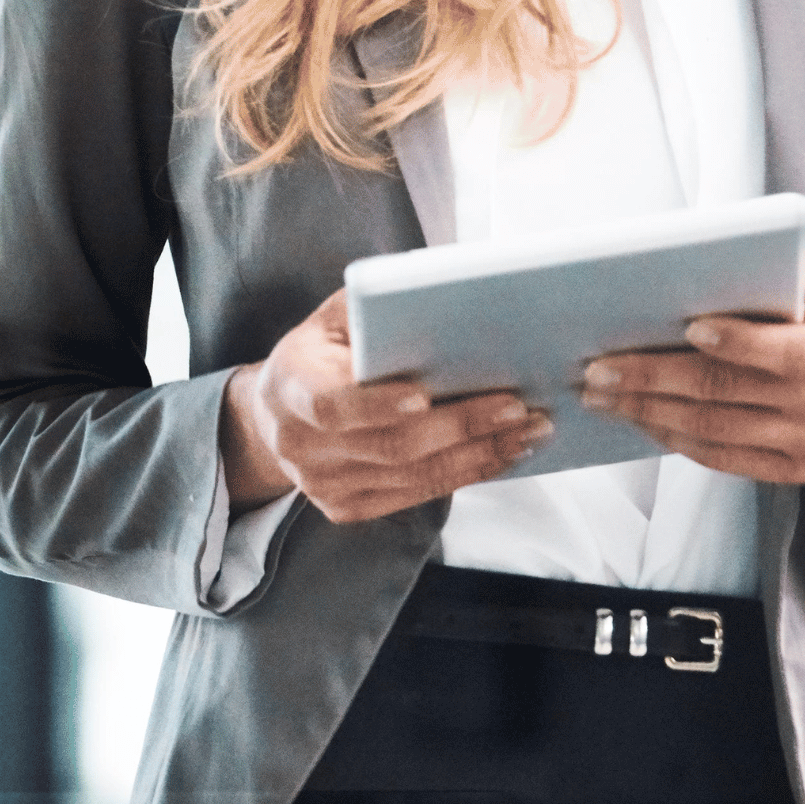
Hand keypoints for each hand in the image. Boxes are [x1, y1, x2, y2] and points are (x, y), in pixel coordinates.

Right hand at [222, 289, 551, 523]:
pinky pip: (414, 496)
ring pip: (412, 478)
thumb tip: (439, 295)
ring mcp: (322, 485)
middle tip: (518, 408)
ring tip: (528, 433)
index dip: (377, 405)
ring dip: (478, 456)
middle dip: (460, 427)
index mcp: (291, 386)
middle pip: (390, 446)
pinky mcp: (346, 508)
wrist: (276, 415)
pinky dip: (464, 475)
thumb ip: (372, 310)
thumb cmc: (320, 352)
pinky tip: (501, 454)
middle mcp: (301, 445)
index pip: (332, 406)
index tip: (424, 395)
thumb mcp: (332, 318)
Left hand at [578, 250, 804, 488]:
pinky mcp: (792, 471)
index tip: (687, 327)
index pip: (785, 351)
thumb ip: (780, 269)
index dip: (737, 342)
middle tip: (598, 368)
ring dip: (648, 412)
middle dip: (654, 379)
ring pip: (714, 429)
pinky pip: (722, 458)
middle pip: (727, 392)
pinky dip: (673, 438)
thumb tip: (707, 265)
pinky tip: (639, 417)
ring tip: (600, 394)